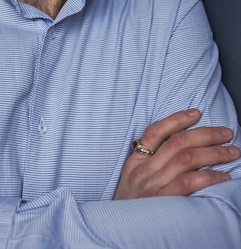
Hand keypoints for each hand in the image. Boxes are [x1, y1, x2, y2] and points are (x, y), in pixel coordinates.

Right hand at [114, 109, 239, 199]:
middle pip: (177, 142)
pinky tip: (222, 176)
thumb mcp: (131, 180)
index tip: (196, 113)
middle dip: (206, 134)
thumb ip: (148, 163)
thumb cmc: (129, 207)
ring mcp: (153, 185)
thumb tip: (179, 148)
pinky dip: (209, 176)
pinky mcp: (163, 202)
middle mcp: (143, 170)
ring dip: (214, 153)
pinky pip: (189, 183)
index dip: (177, 119)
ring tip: (232, 152)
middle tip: (226, 133)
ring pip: (187, 159)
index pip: (155, 131)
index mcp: (134, 162)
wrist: (116, 232)